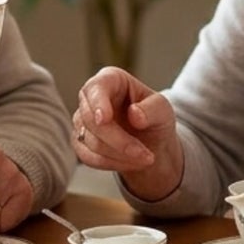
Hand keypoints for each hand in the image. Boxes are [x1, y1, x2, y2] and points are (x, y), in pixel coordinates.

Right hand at [73, 67, 183, 201]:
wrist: (151, 142)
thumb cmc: (154, 119)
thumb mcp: (163, 110)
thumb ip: (152, 109)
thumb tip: (135, 114)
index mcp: (111, 79)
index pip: (96, 87)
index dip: (98, 103)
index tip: (104, 120)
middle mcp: (91, 97)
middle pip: (91, 119)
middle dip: (119, 141)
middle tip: (144, 154)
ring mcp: (82, 120)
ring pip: (91, 141)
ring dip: (119, 156)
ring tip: (145, 159)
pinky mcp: (79, 141)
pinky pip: (87, 156)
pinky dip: (111, 163)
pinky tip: (130, 164)